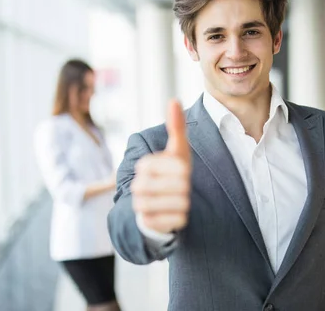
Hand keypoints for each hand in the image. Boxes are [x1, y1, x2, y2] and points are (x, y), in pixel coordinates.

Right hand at [131, 100, 191, 233]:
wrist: (161, 205)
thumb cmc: (172, 173)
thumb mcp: (177, 151)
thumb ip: (176, 127)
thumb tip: (174, 100)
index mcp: (145, 165)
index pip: (174, 165)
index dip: (183, 170)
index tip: (184, 171)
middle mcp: (138, 185)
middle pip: (179, 185)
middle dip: (186, 187)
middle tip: (180, 187)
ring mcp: (141, 205)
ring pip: (179, 203)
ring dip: (185, 202)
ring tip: (178, 199)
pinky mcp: (148, 223)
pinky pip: (177, 220)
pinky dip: (182, 217)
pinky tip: (176, 213)